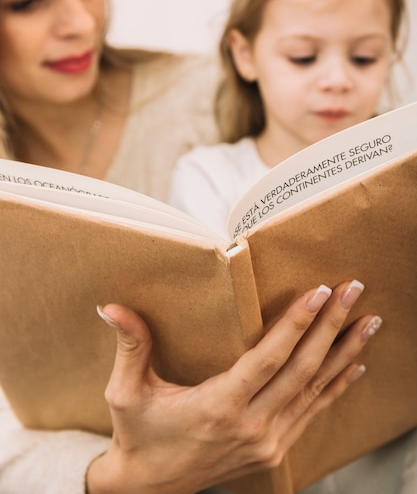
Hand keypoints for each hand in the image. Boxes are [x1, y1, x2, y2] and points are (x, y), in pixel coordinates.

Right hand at [87, 280, 380, 493]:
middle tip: (354, 291)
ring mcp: (267, 441)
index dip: (297, 324)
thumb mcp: (126, 392)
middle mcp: (251, 425)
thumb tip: (110, 307)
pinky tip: (354, 367)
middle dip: (331, 327)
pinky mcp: (273, 449)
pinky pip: (312, 413)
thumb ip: (129, 346)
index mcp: (218, 407)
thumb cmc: (138, 435)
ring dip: (344, 353)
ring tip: (368, 323)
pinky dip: (335, 387)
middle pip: (302, 369)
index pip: (270, 359)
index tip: (320, 292)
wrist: (148, 489)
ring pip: (315, 391)